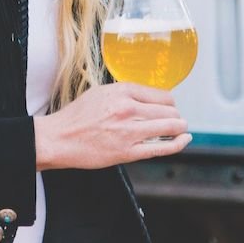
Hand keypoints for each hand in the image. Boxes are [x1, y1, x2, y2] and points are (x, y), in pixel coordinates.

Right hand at [33, 82, 190, 170]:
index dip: (169, 102)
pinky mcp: (128, 152)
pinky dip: (177, 143)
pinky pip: (161, 147)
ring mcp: (129, 131)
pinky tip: (184, 139)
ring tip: (181, 128)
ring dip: (179, 127)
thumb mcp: (100, 93)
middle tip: (176, 119)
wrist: (59, 138)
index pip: (160, 94)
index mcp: (120, 91)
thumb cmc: (77, 116)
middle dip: (175, 115)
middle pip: (168, 110)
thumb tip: (146, 98)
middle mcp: (127, 108)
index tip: (169, 106)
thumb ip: (123, 94)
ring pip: (168, 126)